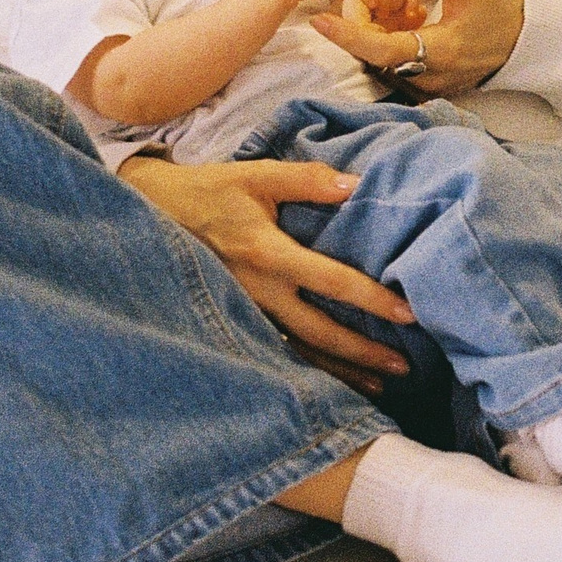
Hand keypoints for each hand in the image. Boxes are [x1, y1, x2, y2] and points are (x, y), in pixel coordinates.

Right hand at [116, 153, 411, 395]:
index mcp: (266, 253)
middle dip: (363, 352)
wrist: (153, 213)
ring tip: (380, 386)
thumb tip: (357, 185)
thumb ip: (306, 179)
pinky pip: (276, 352)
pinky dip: (307, 371)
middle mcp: (257, 291)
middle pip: (318, 331)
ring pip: (298, 352)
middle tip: (404, 366)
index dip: (370, 298)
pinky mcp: (237, 321)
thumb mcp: (254, 175)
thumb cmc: (210, 191)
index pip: (329, 280)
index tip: (407, 313)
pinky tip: (333, 385)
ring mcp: (245, 312)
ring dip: (339, 371)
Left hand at [315, 0, 525, 100]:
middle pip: (375, 54)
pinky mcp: (429, 82)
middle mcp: (430, 76)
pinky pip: (395, 62)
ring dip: (370, 29)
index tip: (321, 20)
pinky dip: (385, 36)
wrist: (527, 35)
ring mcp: (429, 83)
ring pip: (383, 59)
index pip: (383, 50)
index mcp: (441, 51)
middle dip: (357, 21)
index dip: (348, 36)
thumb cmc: (499, 3)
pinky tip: (391, 13)